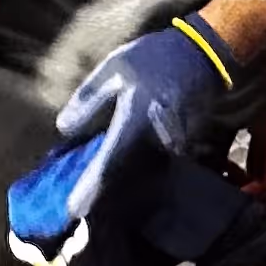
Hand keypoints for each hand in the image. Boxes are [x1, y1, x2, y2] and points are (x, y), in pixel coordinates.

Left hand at [45, 16, 238, 228]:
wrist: (202, 57)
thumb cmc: (155, 59)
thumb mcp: (115, 67)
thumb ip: (89, 98)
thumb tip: (64, 127)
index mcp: (134, 119)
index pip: (109, 161)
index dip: (91, 187)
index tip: (75, 209)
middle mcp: (154, 140)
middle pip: (125, 176)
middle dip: (102, 193)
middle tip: (81, 206)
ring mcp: (172, 146)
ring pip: (141, 174)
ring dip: (120, 186)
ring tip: (98, 195)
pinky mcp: (182, 146)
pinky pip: (155, 165)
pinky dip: (137, 172)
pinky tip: (123, 174)